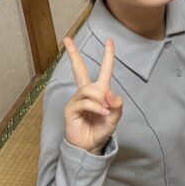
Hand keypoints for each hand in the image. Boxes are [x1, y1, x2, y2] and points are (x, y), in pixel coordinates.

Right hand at [62, 37, 122, 153]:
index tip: (109, 40)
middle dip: (73, 54)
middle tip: (67, 39)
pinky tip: (102, 113)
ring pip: (88, 89)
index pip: (105, 69)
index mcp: (100, 90)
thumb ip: (117, 104)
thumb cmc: (101, 129)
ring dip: (99, 99)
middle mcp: (87, 92)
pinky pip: (85, 102)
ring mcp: (77, 100)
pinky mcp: (70, 109)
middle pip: (79, 69)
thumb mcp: (115, 117)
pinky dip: (96, 107)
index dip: (108, 55)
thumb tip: (109, 92)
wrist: (90, 146)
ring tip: (105, 111)